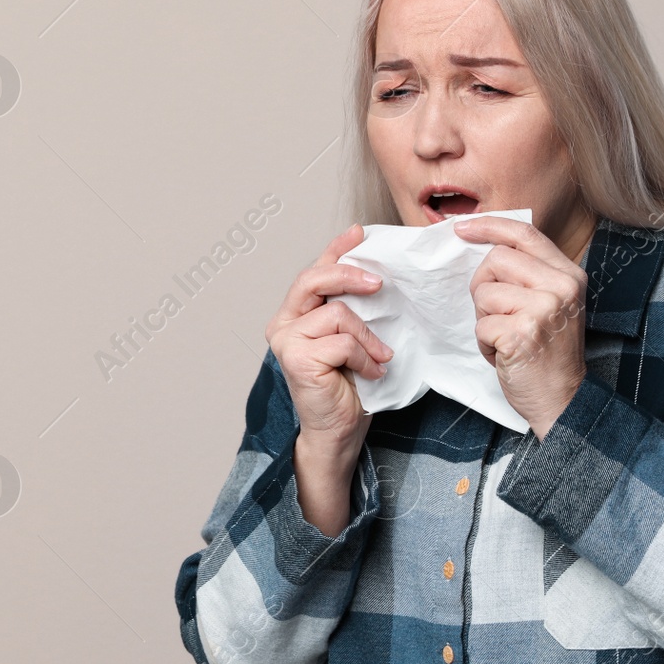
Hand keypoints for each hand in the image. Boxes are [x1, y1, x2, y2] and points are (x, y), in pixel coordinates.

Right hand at [265, 224, 394, 449]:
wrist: (337, 431)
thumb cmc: (346, 387)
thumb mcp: (351, 339)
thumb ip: (351, 311)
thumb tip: (375, 277)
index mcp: (294, 314)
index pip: (314, 271)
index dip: (336, 249)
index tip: (359, 232)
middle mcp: (283, 323)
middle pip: (314, 279)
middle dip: (349, 274)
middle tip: (380, 284)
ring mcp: (287, 341)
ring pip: (338, 314)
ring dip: (368, 337)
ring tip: (380, 356)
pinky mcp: (297, 359)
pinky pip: (342, 343)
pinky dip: (364, 357)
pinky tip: (371, 373)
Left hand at [452, 216, 587, 438]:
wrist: (562, 399)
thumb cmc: (548, 352)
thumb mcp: (551, 304)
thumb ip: (528, 274)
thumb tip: (483, 244)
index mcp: (568, 274)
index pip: (525, 233)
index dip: (490, 226)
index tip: (462, 227)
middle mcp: (560, 287)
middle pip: (496, 259)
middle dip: (484, 286)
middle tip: (499, 314)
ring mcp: (542, 309)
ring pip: (484, 292)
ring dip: (484, 319)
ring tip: (507, 338)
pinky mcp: (521, 333)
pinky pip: (480, 324)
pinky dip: (485, 343)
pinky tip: (505, 354)